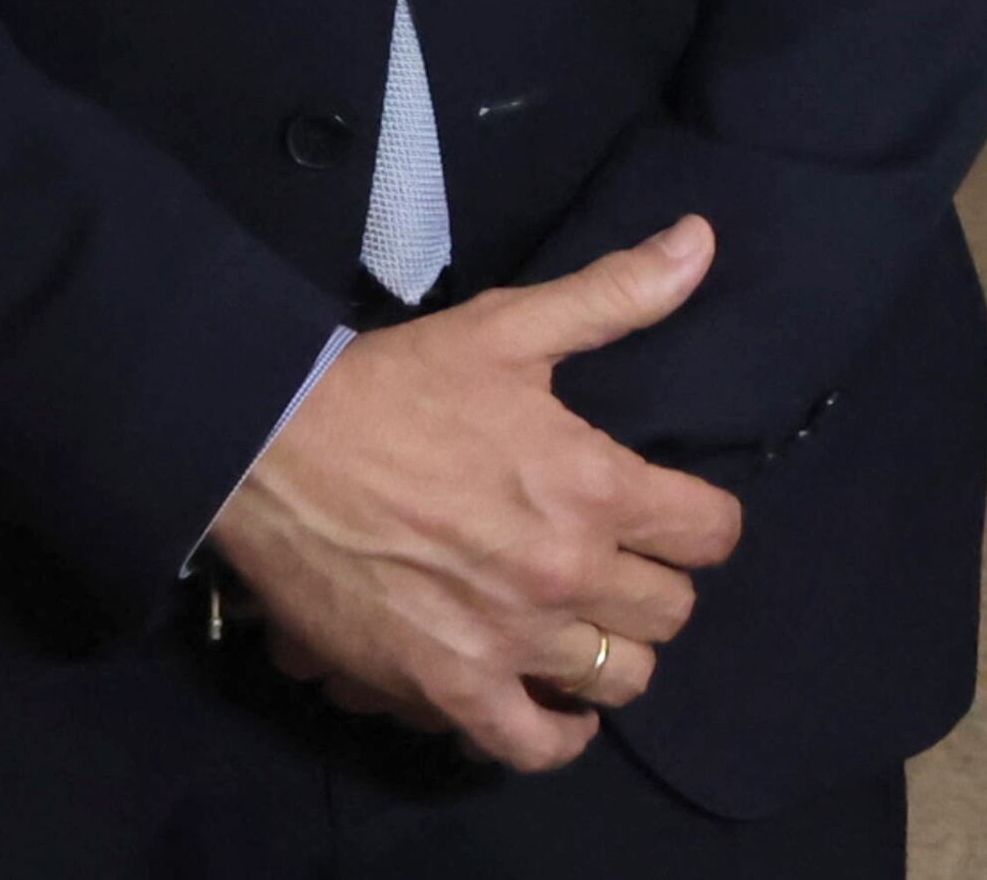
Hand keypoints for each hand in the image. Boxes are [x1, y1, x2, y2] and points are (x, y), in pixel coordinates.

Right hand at [207, 216, 747, 773]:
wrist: (274, 449)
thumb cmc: (398, 386)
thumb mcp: (512, 326)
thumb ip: (617, 294)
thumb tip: (701, 240)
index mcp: (595, 487)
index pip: (712, 533)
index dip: (705, 523)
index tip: (680, 517)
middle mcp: (564, 574)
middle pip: (670, 611)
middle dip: (656, 584)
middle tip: (622, 564)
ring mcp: (507, 640)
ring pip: (619, 679)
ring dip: (612, 654)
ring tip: (587, 629)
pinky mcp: (445, 688)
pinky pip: (530, 746)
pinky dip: (554, 736)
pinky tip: (556, 710)